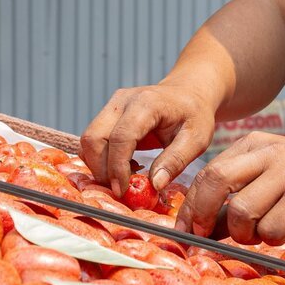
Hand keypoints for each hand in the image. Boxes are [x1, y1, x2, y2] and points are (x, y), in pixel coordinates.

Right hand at [80, 81, 218, 192]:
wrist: (188, 93)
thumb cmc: (194, 115)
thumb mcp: (196, 139)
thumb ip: (176, 160)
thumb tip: (154, 185)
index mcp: (146, 104)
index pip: (121, 137)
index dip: (117, 168)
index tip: (123, 191)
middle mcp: (122, 101)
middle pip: (94, 138)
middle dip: (102, 169)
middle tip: (121, 189)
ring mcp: (111, 106)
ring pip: (88, 140)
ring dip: (99, 165)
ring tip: (124, 178)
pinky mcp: (107, 114)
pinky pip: (93, 140)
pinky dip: (100, 159)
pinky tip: (124, 166)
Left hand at [175, 132, 284, 244]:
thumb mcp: (272, 174)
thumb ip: (240, 193)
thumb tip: (203, 227)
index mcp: (253, 145)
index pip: (207, 172)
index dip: (190, 205)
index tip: (185, 229)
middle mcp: (267, 155)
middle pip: (215, 182)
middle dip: (202, 215)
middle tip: (205, 237)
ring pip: (241, 211)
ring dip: (243, 234)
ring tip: (260, 234)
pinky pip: (272, 228)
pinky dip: (272, 238)